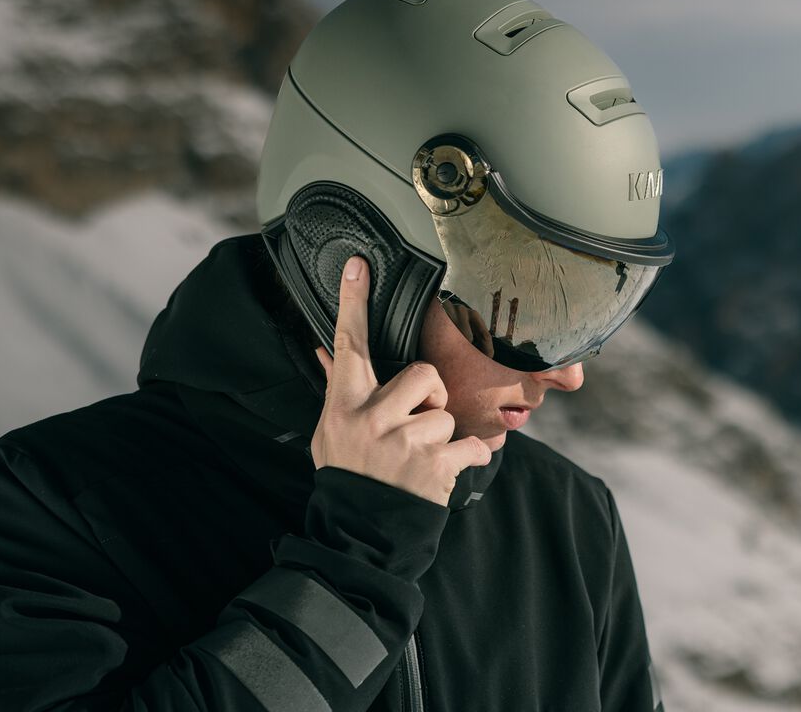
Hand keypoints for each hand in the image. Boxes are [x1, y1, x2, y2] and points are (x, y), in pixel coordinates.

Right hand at [310, 256, 492, 506]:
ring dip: (443, 439)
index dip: (353, 303)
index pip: (348, 344)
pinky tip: (447, 471)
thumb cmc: (348, 475)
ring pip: (448, 415)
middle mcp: (372, 418)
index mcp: (344, 405)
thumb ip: (339, 391)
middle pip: (424, 374)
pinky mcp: (434, 466)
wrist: (359, 534)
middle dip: (431, 397)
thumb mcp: (331, 433)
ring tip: (419, 460)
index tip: (358, 266)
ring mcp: (403, 442)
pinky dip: (471, 458)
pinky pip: (474, 445)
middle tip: (417, 423)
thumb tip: (326, 351)